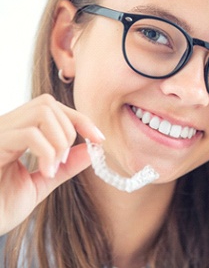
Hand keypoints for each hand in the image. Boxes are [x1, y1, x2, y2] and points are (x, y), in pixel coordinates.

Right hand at [0, 94, 103, 234]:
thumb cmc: (1, 205)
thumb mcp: (43, 182)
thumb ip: (67, 165)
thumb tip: (92, 149)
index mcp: (16, 131)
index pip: (52, 108)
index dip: (80, 119)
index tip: (99, 139)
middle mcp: (6, 126)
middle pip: (48, 103)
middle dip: (69, 130)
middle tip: (63, 161)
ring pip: (42, 111)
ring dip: (59, 139)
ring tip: (53, 166)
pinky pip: (29, 133)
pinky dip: (47, 151)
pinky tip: (46, 171)